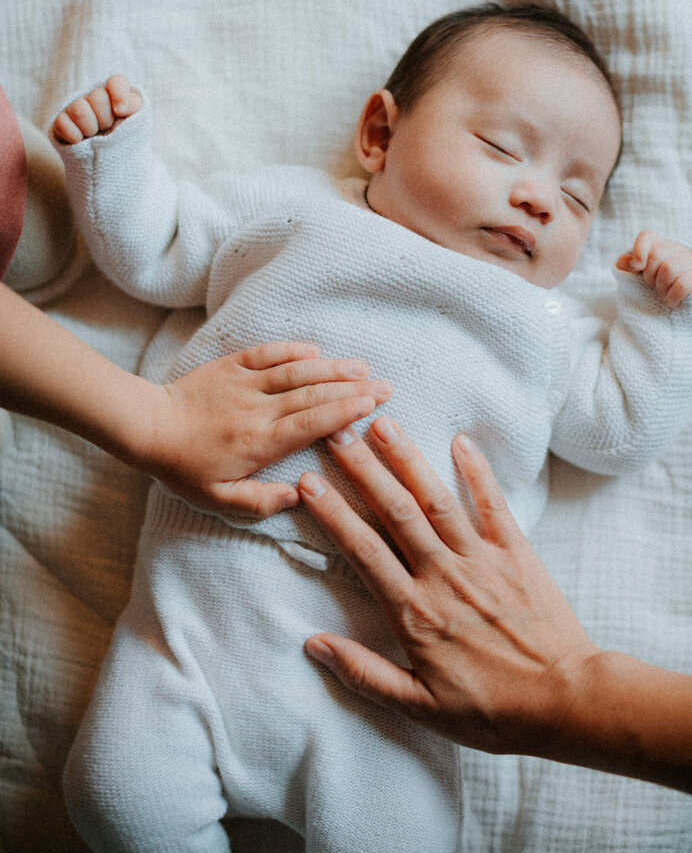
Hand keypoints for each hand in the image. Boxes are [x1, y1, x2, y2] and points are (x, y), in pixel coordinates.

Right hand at [51, 75, 142, 144]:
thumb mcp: (138, 123)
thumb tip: (120, 108)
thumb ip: (134, 107)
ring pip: (79, 110)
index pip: (116, 82)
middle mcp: (94, 97)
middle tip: (107, 129)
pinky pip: (62, 123)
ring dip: (90, 128)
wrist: (111, 164)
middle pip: (98, 98)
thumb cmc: (125, 140)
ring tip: (94, 135)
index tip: (120, 112)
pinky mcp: (61, 121)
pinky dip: (75, 137)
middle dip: (106, 119)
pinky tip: (81, 141)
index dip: (119, 95)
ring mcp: (75, 107)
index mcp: (116, 95)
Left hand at [142, 343, 391, 518]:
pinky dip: (292, 350)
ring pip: (296, 372)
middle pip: (314, 395)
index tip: (373, 406)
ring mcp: (244, 384)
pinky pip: (266, 354)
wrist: (146, 428)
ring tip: (361, 368)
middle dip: (353, 390)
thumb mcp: (219, 499)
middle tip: (384, 386)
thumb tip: (299, 496)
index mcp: (260, 442)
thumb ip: (261, 502)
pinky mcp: (230, 366)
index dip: (346, 413)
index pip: (312, 423)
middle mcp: (258, 410)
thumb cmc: (183, 468)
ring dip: (332, 368)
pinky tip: (315, 351)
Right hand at [297, 418, 598, 756]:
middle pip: (394, 512)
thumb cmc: (492, 711)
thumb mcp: (419, 707)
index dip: (333, 514)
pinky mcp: (517, 554)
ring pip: (436, 500)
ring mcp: (482, 560)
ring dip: (408, 459)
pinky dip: (478, 471)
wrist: (566, 702)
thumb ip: (364, 673)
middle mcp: (443, 576)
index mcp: (414, 612)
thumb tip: (313, 645)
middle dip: (362, 469)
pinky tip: (461, 441)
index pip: (362, 551)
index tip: (307, 482)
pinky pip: (494, 505)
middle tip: (337, 432)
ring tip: (384, 423)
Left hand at [616, 230, 691, 307]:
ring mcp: (689, 261)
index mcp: (658, 246)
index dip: (639, 250)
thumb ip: (627, 265)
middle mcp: (675, 249)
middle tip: (654, 286)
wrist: (683, 304)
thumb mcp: (638, 275)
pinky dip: (673, 297)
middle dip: (650, 276)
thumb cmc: (656, 285)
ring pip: (668, 269)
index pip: (647, 237)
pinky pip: (682, 284)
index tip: (638, 267)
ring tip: (664, 294)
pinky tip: (673, 301)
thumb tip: (630, 262)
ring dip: (661, 287)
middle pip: (655, 255)